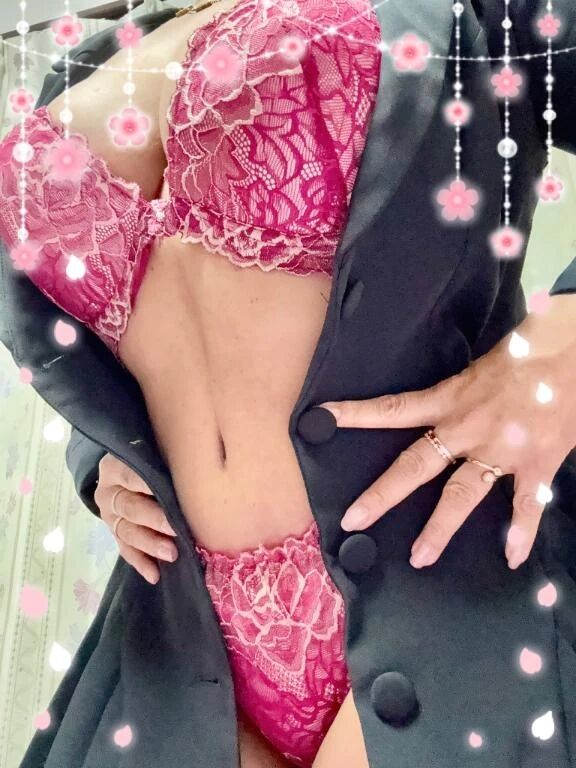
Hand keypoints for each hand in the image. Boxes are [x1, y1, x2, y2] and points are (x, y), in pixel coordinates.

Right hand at [94, 453, 178, 584]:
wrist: (125, 465)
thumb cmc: (149, 456)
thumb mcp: (154, 451)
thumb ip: (166, 458)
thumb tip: (200, 466)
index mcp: (115, 467)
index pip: (132, 476)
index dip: (150, 488)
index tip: (173, 498)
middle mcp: (108, 492)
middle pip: (130, 508)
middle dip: (154, 521)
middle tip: (176, 531)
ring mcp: (109, 515)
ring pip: (127, 533)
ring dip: (150, 545)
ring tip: (171, 554)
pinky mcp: (114, 533)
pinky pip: (125, 550)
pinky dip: (141, 563)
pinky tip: (155, 575)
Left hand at [319, 295, 575, 570]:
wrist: (570, 351)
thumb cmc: (528, 348)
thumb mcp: (481, 364)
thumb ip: (460, 391)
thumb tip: (444, 403)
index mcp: (449, 398)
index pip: (393, 408)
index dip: (356, 413)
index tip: (323, 417)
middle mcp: (466, 428)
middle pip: (415, 465)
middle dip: (383, 494)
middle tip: (355, 520)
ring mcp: (499, 450)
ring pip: (462, 494)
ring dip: (440, 528)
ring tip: (419, 557)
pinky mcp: (536, 462)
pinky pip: (526, 504)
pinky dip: (521, 532)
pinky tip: (512, 557)